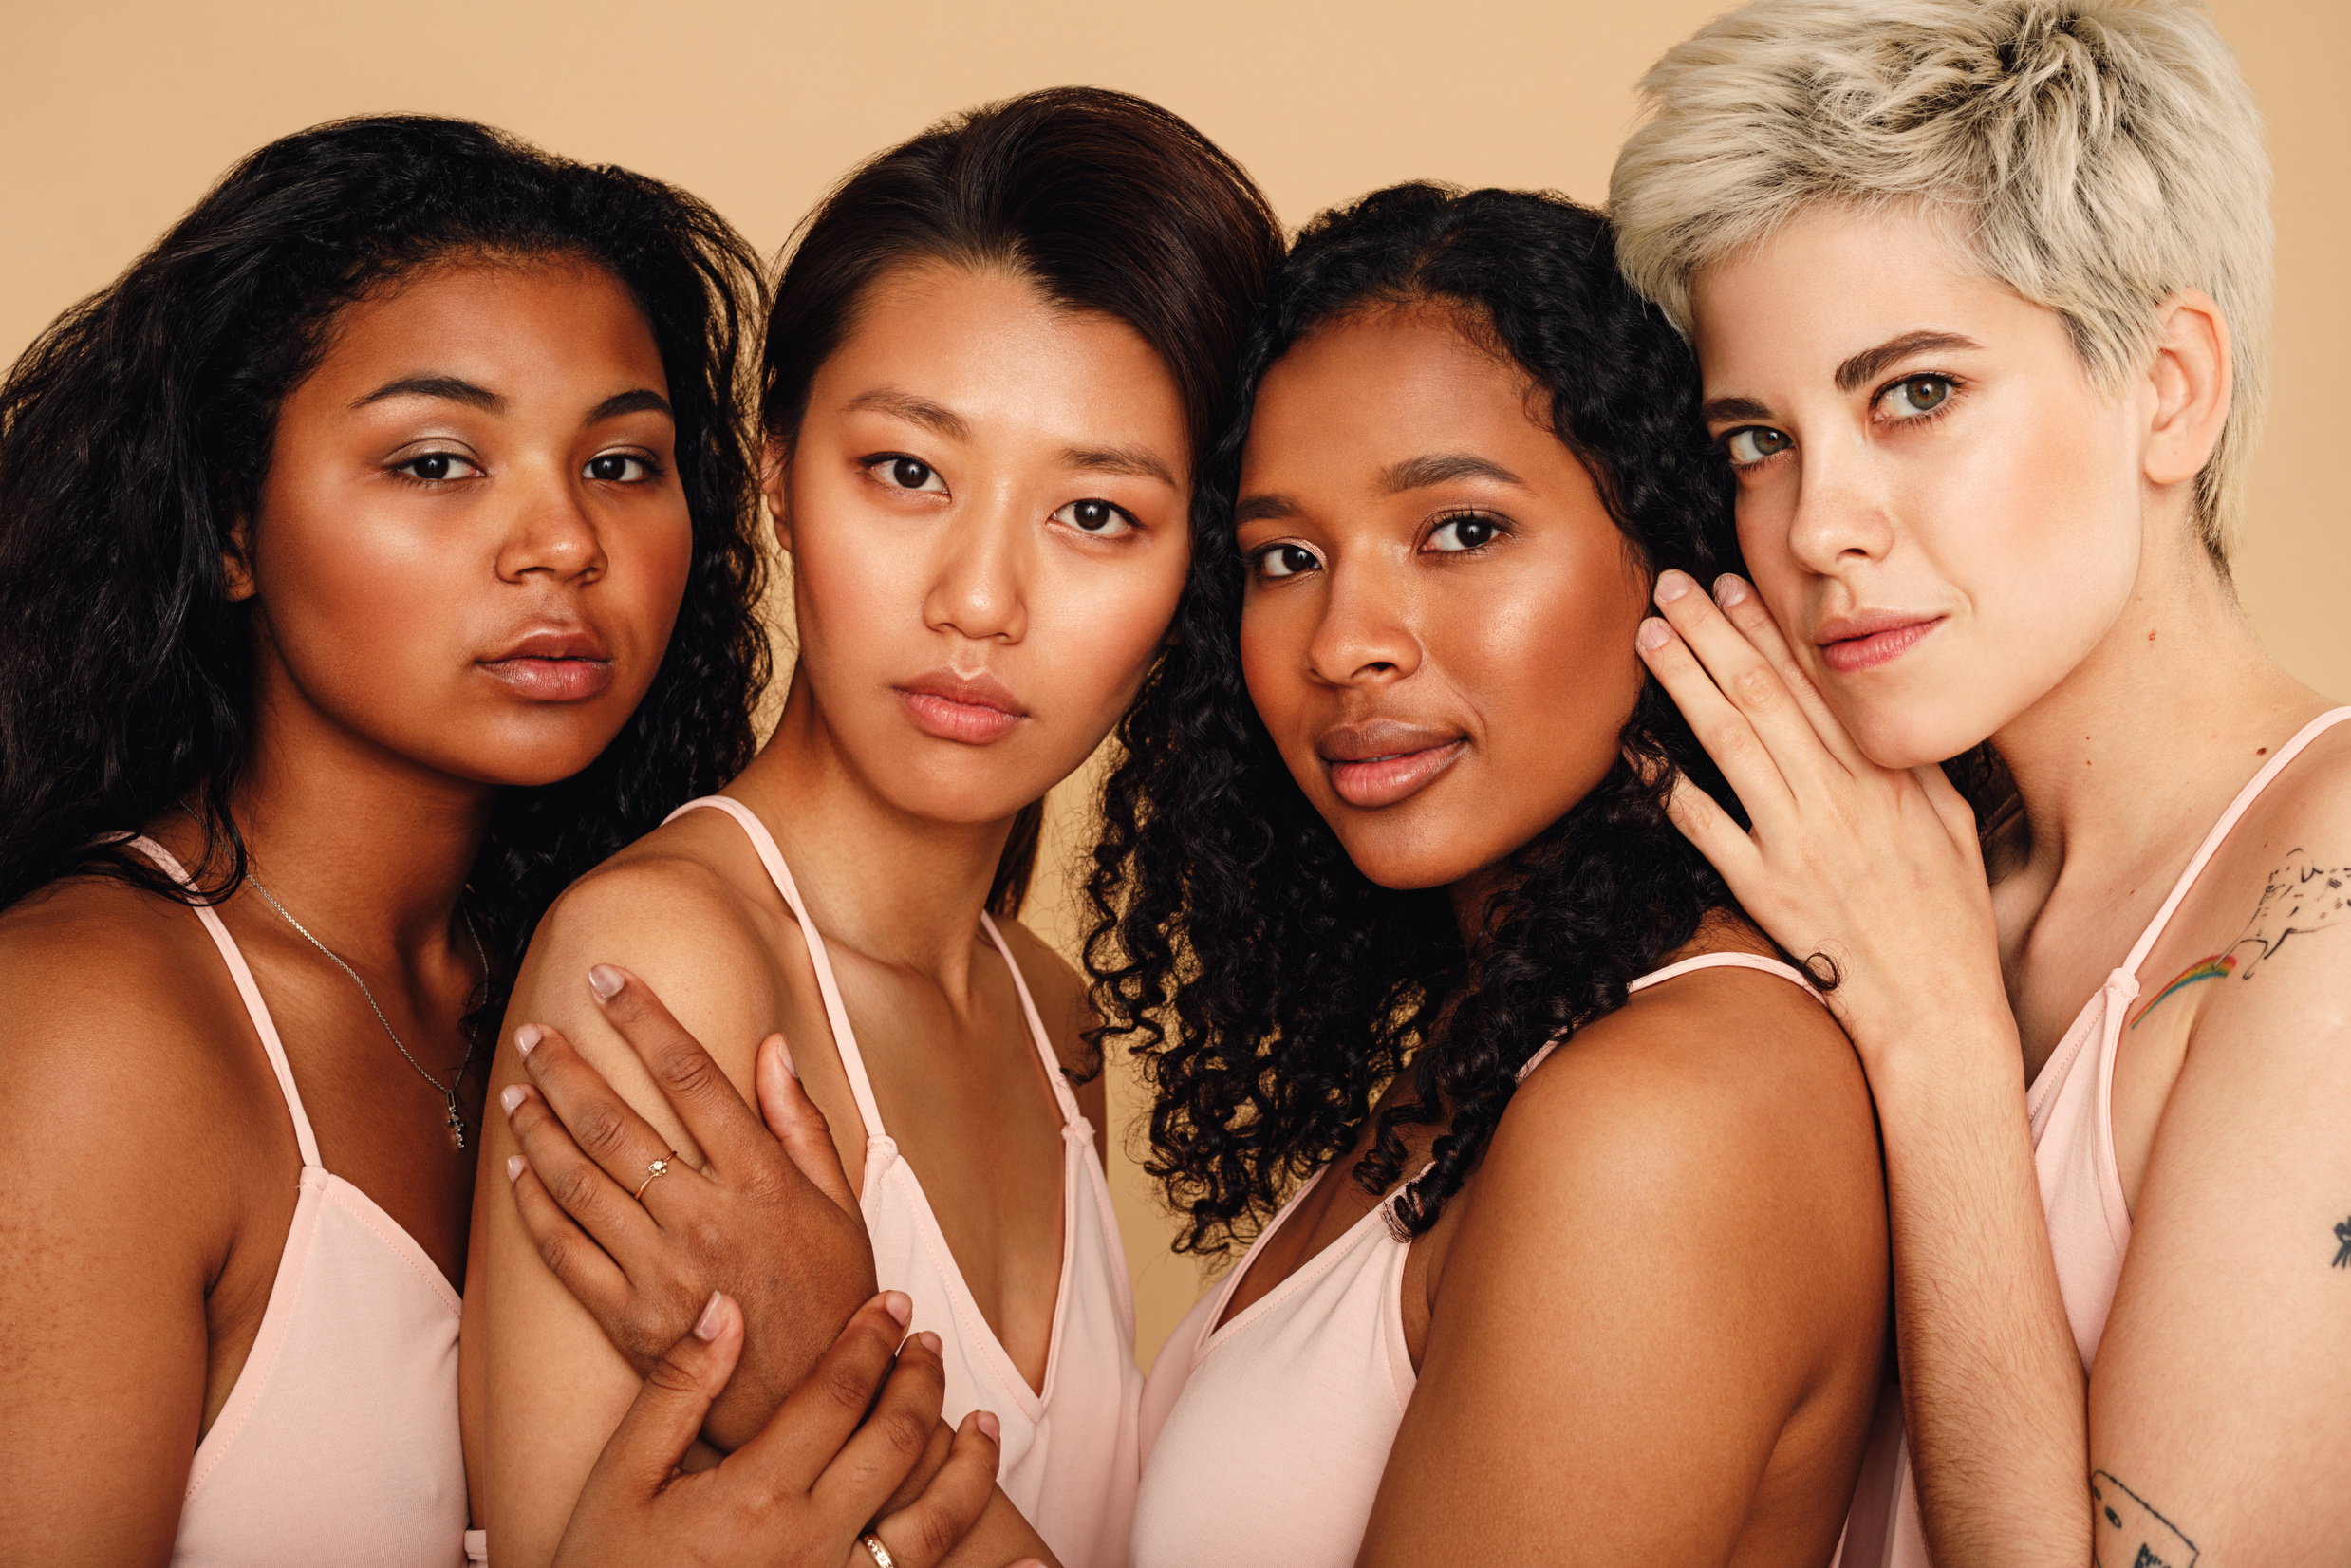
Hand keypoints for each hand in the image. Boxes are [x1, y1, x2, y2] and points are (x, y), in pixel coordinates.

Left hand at [503, 963, 876, 1450]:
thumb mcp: (842, 1206)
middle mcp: (706, 1217)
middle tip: (535, 1033)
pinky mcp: (631, 1321)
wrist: (811, 1407)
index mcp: (763, 1181)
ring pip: (580, 1182)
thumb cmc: (834, 1300)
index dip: (644, 1020)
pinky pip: (565, 1254)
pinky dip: (536, 1206)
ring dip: (539, 1128)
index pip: (692, 1076)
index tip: (607, 979)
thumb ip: (801, 1125)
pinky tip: (519, 1169)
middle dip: (567, 1069)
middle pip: (617, 1123)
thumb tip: (771, 1048)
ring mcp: (663, 1271)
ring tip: (515, 1091)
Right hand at [554, 1290, 1002, 1567]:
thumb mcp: (619, 1480)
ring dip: (970, 1467)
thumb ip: (677, 1391)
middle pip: (895, 1444)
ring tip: (984, 1425)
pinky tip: (1029, 1560)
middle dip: (920, 1382)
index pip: (837, 1394)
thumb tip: (726, 1306)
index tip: (891, 1303)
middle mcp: (808, 1544)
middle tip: (927, 1341)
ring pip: (933, 1524)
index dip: (870, 1341)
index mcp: (754, 1494)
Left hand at [1634, 570, 2011, 1065]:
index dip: (1768, 628)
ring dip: (1685, 683)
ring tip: (1649, 636)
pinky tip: (1635, 748)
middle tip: (1670, 586)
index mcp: (1884, 775)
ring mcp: (1796, 841)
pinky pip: (1706, 828)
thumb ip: (1914, 768)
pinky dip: (1668, 786)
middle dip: (1712, 633)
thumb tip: (1884, 718)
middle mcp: (1836, 798)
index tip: (1733, 584)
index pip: (1815, 683)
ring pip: (1729, 742)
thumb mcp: (1954, 826)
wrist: (1935, 1007)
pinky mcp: (1764, 888)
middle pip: (1762, 694)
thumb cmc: (1949, 919)